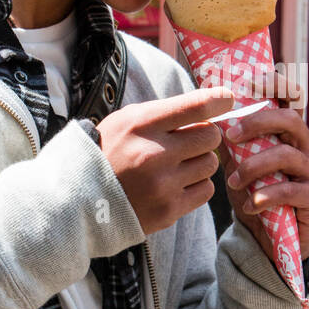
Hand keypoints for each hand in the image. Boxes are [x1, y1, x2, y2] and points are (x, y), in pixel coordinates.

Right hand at [95, 87, 232, 234]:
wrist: (80, 200)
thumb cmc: (109, 152)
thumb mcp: (126, 121)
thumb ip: (165, 113)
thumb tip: (210, 104)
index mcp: (141, 125)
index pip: (195, 106)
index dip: (218, 99)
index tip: (227, 98)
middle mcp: (154, 154)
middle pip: (211, 136)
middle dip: (204, 136)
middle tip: (189, 141)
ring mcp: (162, 185)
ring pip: (211, 164)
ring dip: (200, 162)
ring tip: (177, 165)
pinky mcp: (169, 210)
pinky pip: (206, 190)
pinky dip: (197, 185)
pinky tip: (177, 184)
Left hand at [220, 92, 308, 262]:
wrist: (269, 239)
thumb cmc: (255, 195)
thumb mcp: (238, 163)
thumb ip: (231, 140)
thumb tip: (206, 112)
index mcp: (290, 134)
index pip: (291, 99)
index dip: (277, 85)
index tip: (250, 82)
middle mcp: (307, 148)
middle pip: (290, 120)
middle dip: (257, 122)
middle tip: (230, 136)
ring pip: (287, 155)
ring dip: (254, 166)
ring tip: (233, 182)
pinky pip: (292, 191)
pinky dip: (266, 196)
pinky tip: (250, 205)